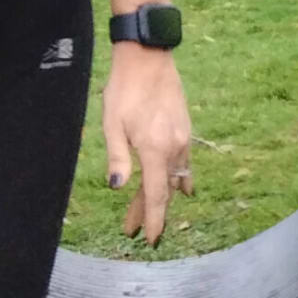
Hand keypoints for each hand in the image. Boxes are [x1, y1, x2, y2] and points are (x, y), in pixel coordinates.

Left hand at [101, 45, 192, 244]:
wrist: (148, 59)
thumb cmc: (124, 89)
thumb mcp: (112, 124)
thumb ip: (117, 157)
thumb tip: (117, 186)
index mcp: (155, 149)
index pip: (157, 195)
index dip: (154, 219)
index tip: (151, 239)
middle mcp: (174, 148)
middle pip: (164, 190)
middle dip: (150, 211)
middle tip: (132, 229)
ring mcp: (183, 139)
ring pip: (174, 177)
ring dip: (161, 196)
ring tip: (146, 212)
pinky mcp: (185, 130)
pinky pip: (183, 163)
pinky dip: (178, 179)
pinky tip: (181, 190)